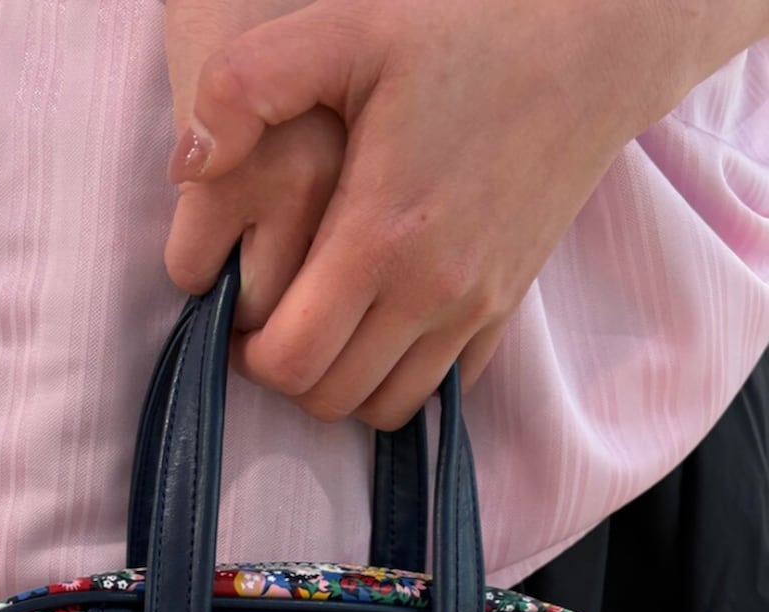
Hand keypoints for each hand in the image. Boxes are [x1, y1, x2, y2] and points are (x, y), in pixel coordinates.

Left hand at [166, 0, 704, 428]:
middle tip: (272, 321)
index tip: (239, 312)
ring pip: (386, 407)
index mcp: (379, 235)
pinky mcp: (506, 309)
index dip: (248, 351)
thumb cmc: (460, 30)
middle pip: (330, 397)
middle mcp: (431, 291)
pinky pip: (444, 389)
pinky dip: (401, 378)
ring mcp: (475, 308)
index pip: (291, 360)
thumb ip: (246, 88)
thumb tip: (188, 166)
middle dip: (286, 372)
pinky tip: (381, 329)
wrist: (590, 47)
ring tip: (324, 329)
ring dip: (341, 384)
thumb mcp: (343, 30)